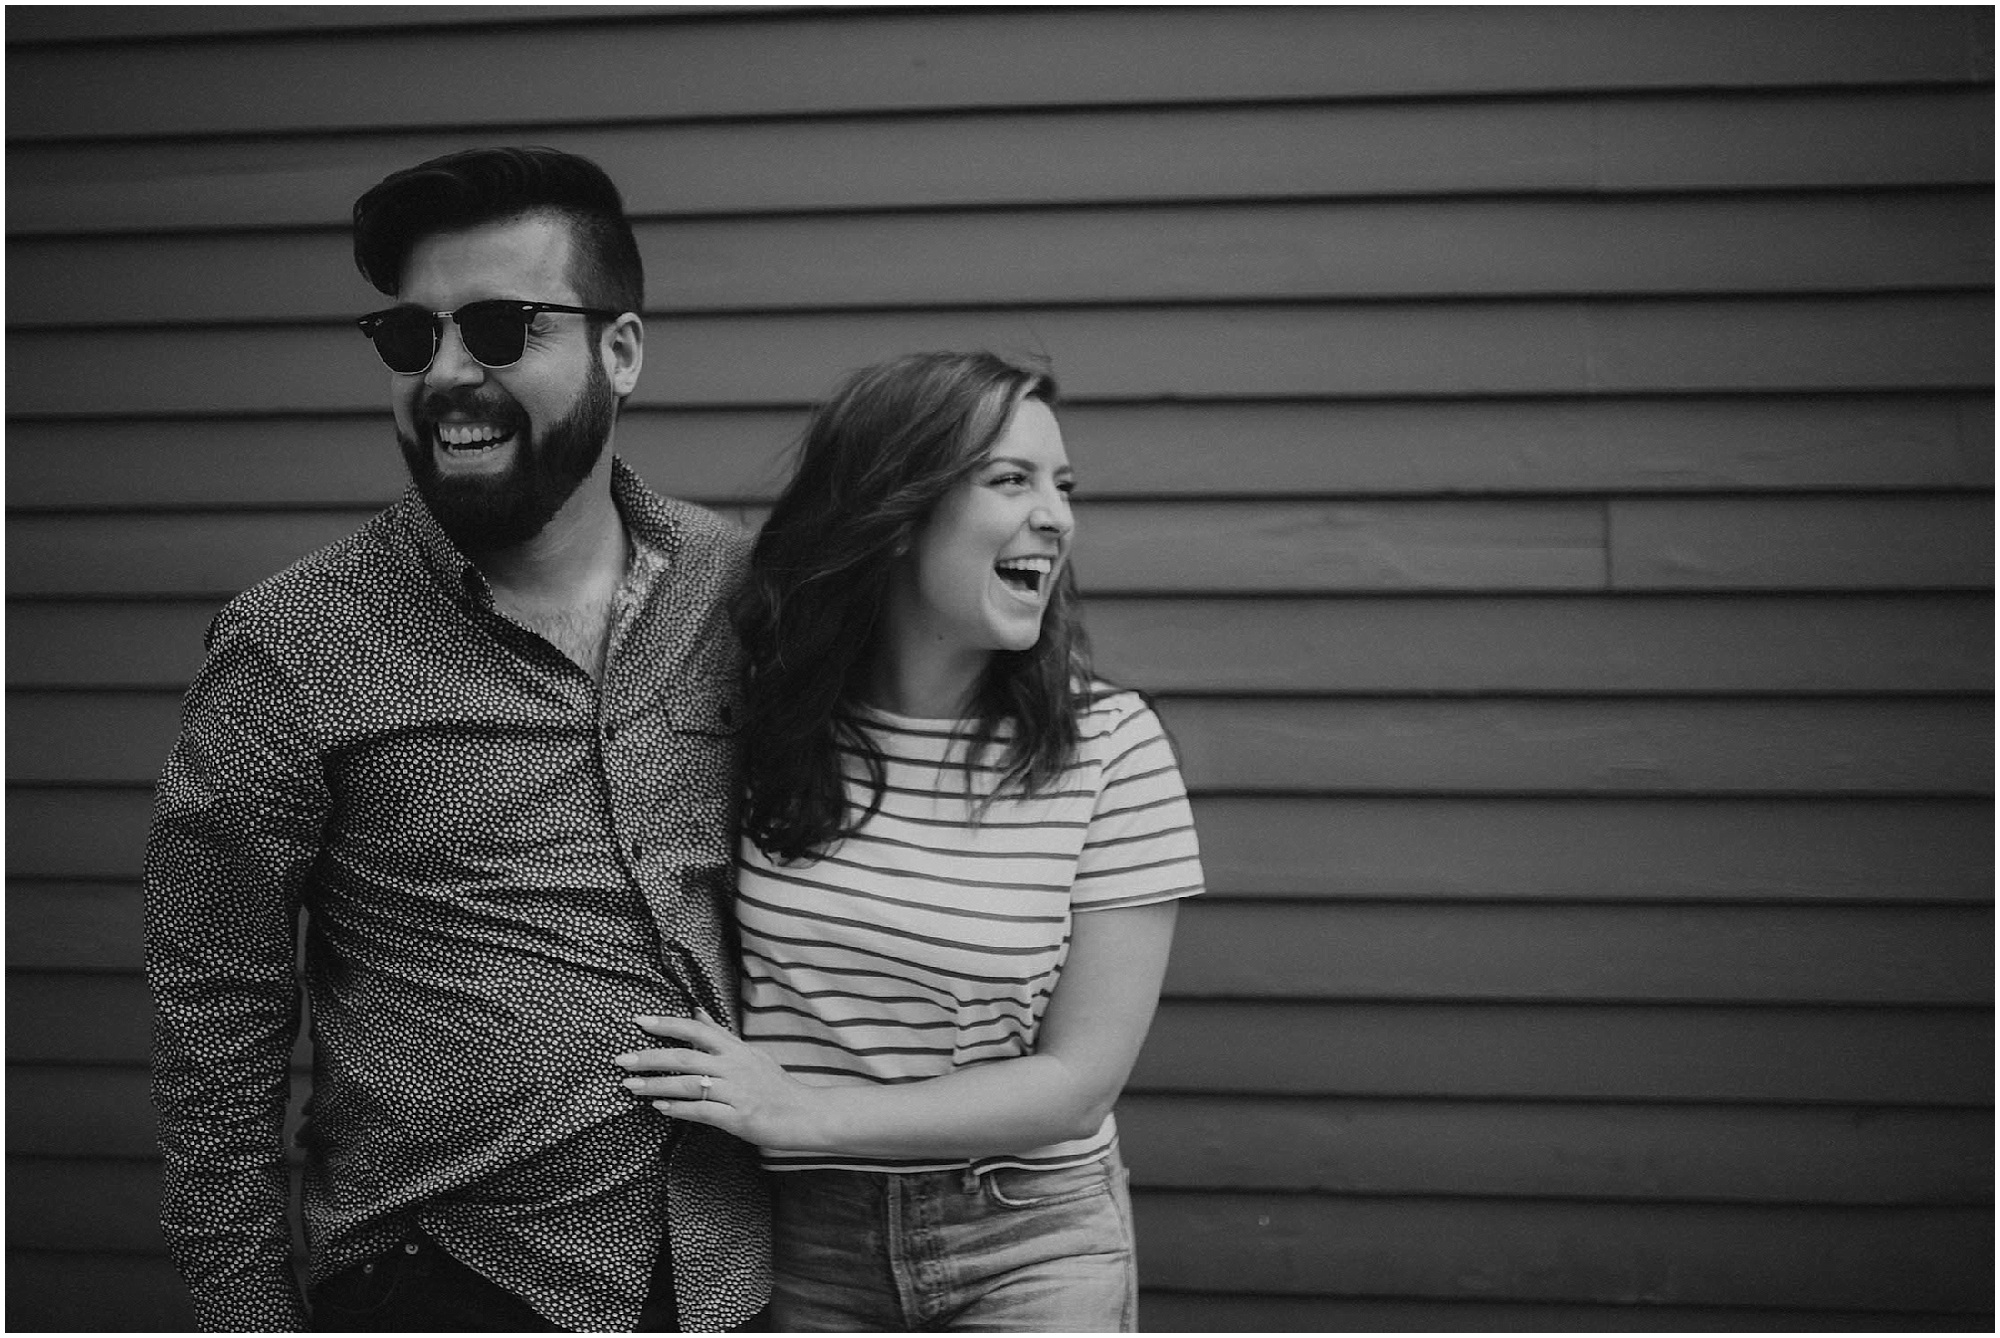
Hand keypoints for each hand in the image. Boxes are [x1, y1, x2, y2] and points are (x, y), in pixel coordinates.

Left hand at [613, 1011, 821, 1148]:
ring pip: (689, 1084)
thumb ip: (719, 1034)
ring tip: (629, 1086)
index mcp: (735, 1049)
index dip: (667, 1024)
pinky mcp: (738, 1117)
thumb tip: (695, 1010)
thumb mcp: (750, 1053)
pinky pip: (702, 1111)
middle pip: (685, 1056)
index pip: (696, 1029)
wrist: (806, 1113)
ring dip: (655, 1085)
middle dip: (650, 1057)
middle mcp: (734, 1066)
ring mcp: (736, 1092)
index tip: (639, 1021)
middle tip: (621, 1059)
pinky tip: (660, 1107)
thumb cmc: (775, 1085)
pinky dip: (679, 1108)